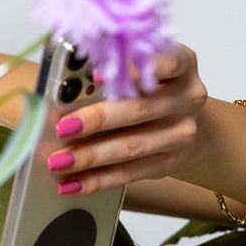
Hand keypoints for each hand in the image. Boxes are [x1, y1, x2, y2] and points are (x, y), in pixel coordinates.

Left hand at [45, 45, 206, 194]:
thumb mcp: (138, 66)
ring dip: (90, 156)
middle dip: (96, 120)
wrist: (181, 118)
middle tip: (62, 127)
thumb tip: (66, 79)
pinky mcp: (168, 163)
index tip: (97, 75)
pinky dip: (96, 179)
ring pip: (132, 146)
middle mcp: (187, 98)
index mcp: (183, 64)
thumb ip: (112, 70)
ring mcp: (181, 133)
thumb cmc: (148, 85)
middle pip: (139, 109)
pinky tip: (71, 183)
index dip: (131, 68)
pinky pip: (128, 174)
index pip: (166, 62)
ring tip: (58, 161)